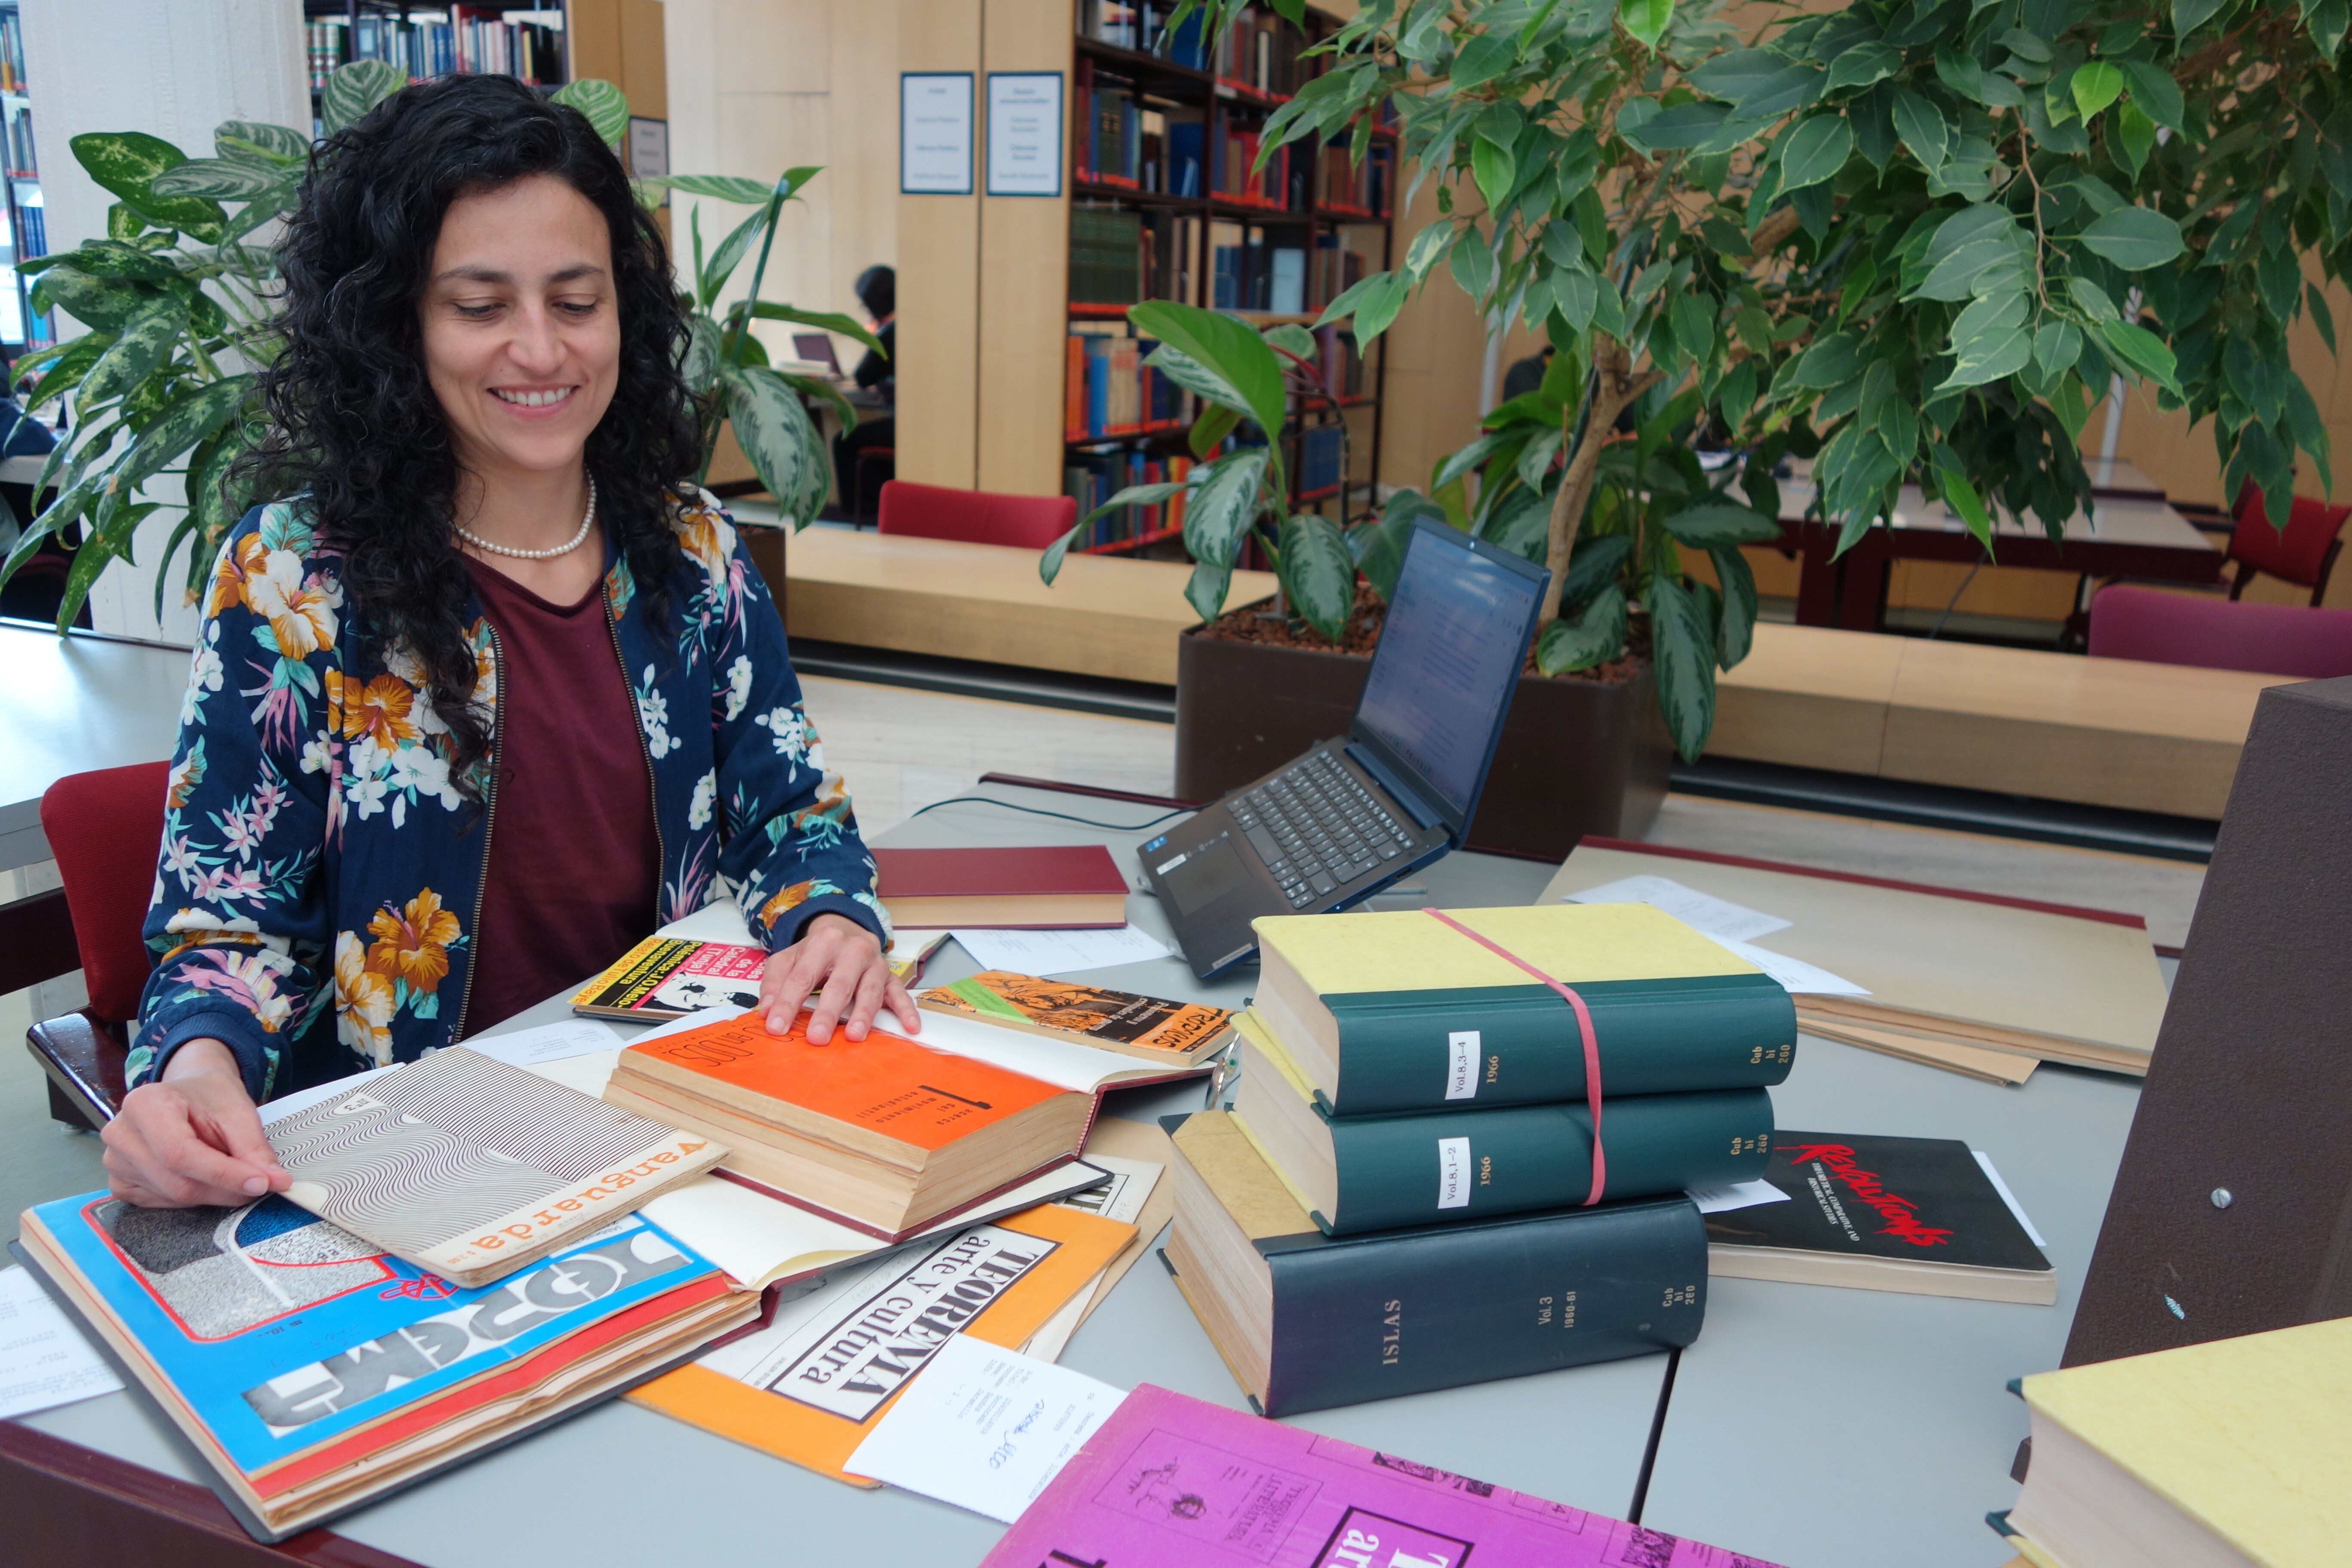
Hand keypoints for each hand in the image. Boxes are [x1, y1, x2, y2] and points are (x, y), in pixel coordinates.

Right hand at [103, 1039, 290, 1208]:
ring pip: (172, 1197)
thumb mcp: (238, 1111)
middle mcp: (121, 1133)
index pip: (181, 1154)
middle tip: (259, 1183)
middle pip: (177, 1182)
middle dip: (225, 1189)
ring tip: (230, 1171)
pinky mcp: (120, 1182)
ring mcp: (115, 1161)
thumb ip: (254, 1148)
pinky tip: (204, 1178)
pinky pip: (161, 1204)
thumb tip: (274, 1182)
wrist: (187, 1095)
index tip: (260, 1183)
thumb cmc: (209, 1097)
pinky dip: (192, 1198)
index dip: (223, 1174)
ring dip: (212, 1193)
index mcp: (145, 1104)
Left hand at [759, 912, 920, 1043]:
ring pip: (870, 990)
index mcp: (823, 943)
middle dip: (827, 1013)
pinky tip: (910, 1027)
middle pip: (839, 985)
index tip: (776, 1027)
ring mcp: (874, 964)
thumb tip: (766, 1010)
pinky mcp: (890, 976)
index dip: (787, 1003)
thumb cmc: (816, 953)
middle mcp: (852, 950)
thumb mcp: (788, 958)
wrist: (847, 931)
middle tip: (816, 1038)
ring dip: (863, 1015)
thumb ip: (774, 982)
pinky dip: (906, 1010)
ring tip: (854, 1036)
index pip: (802, 977)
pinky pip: (900, 993)